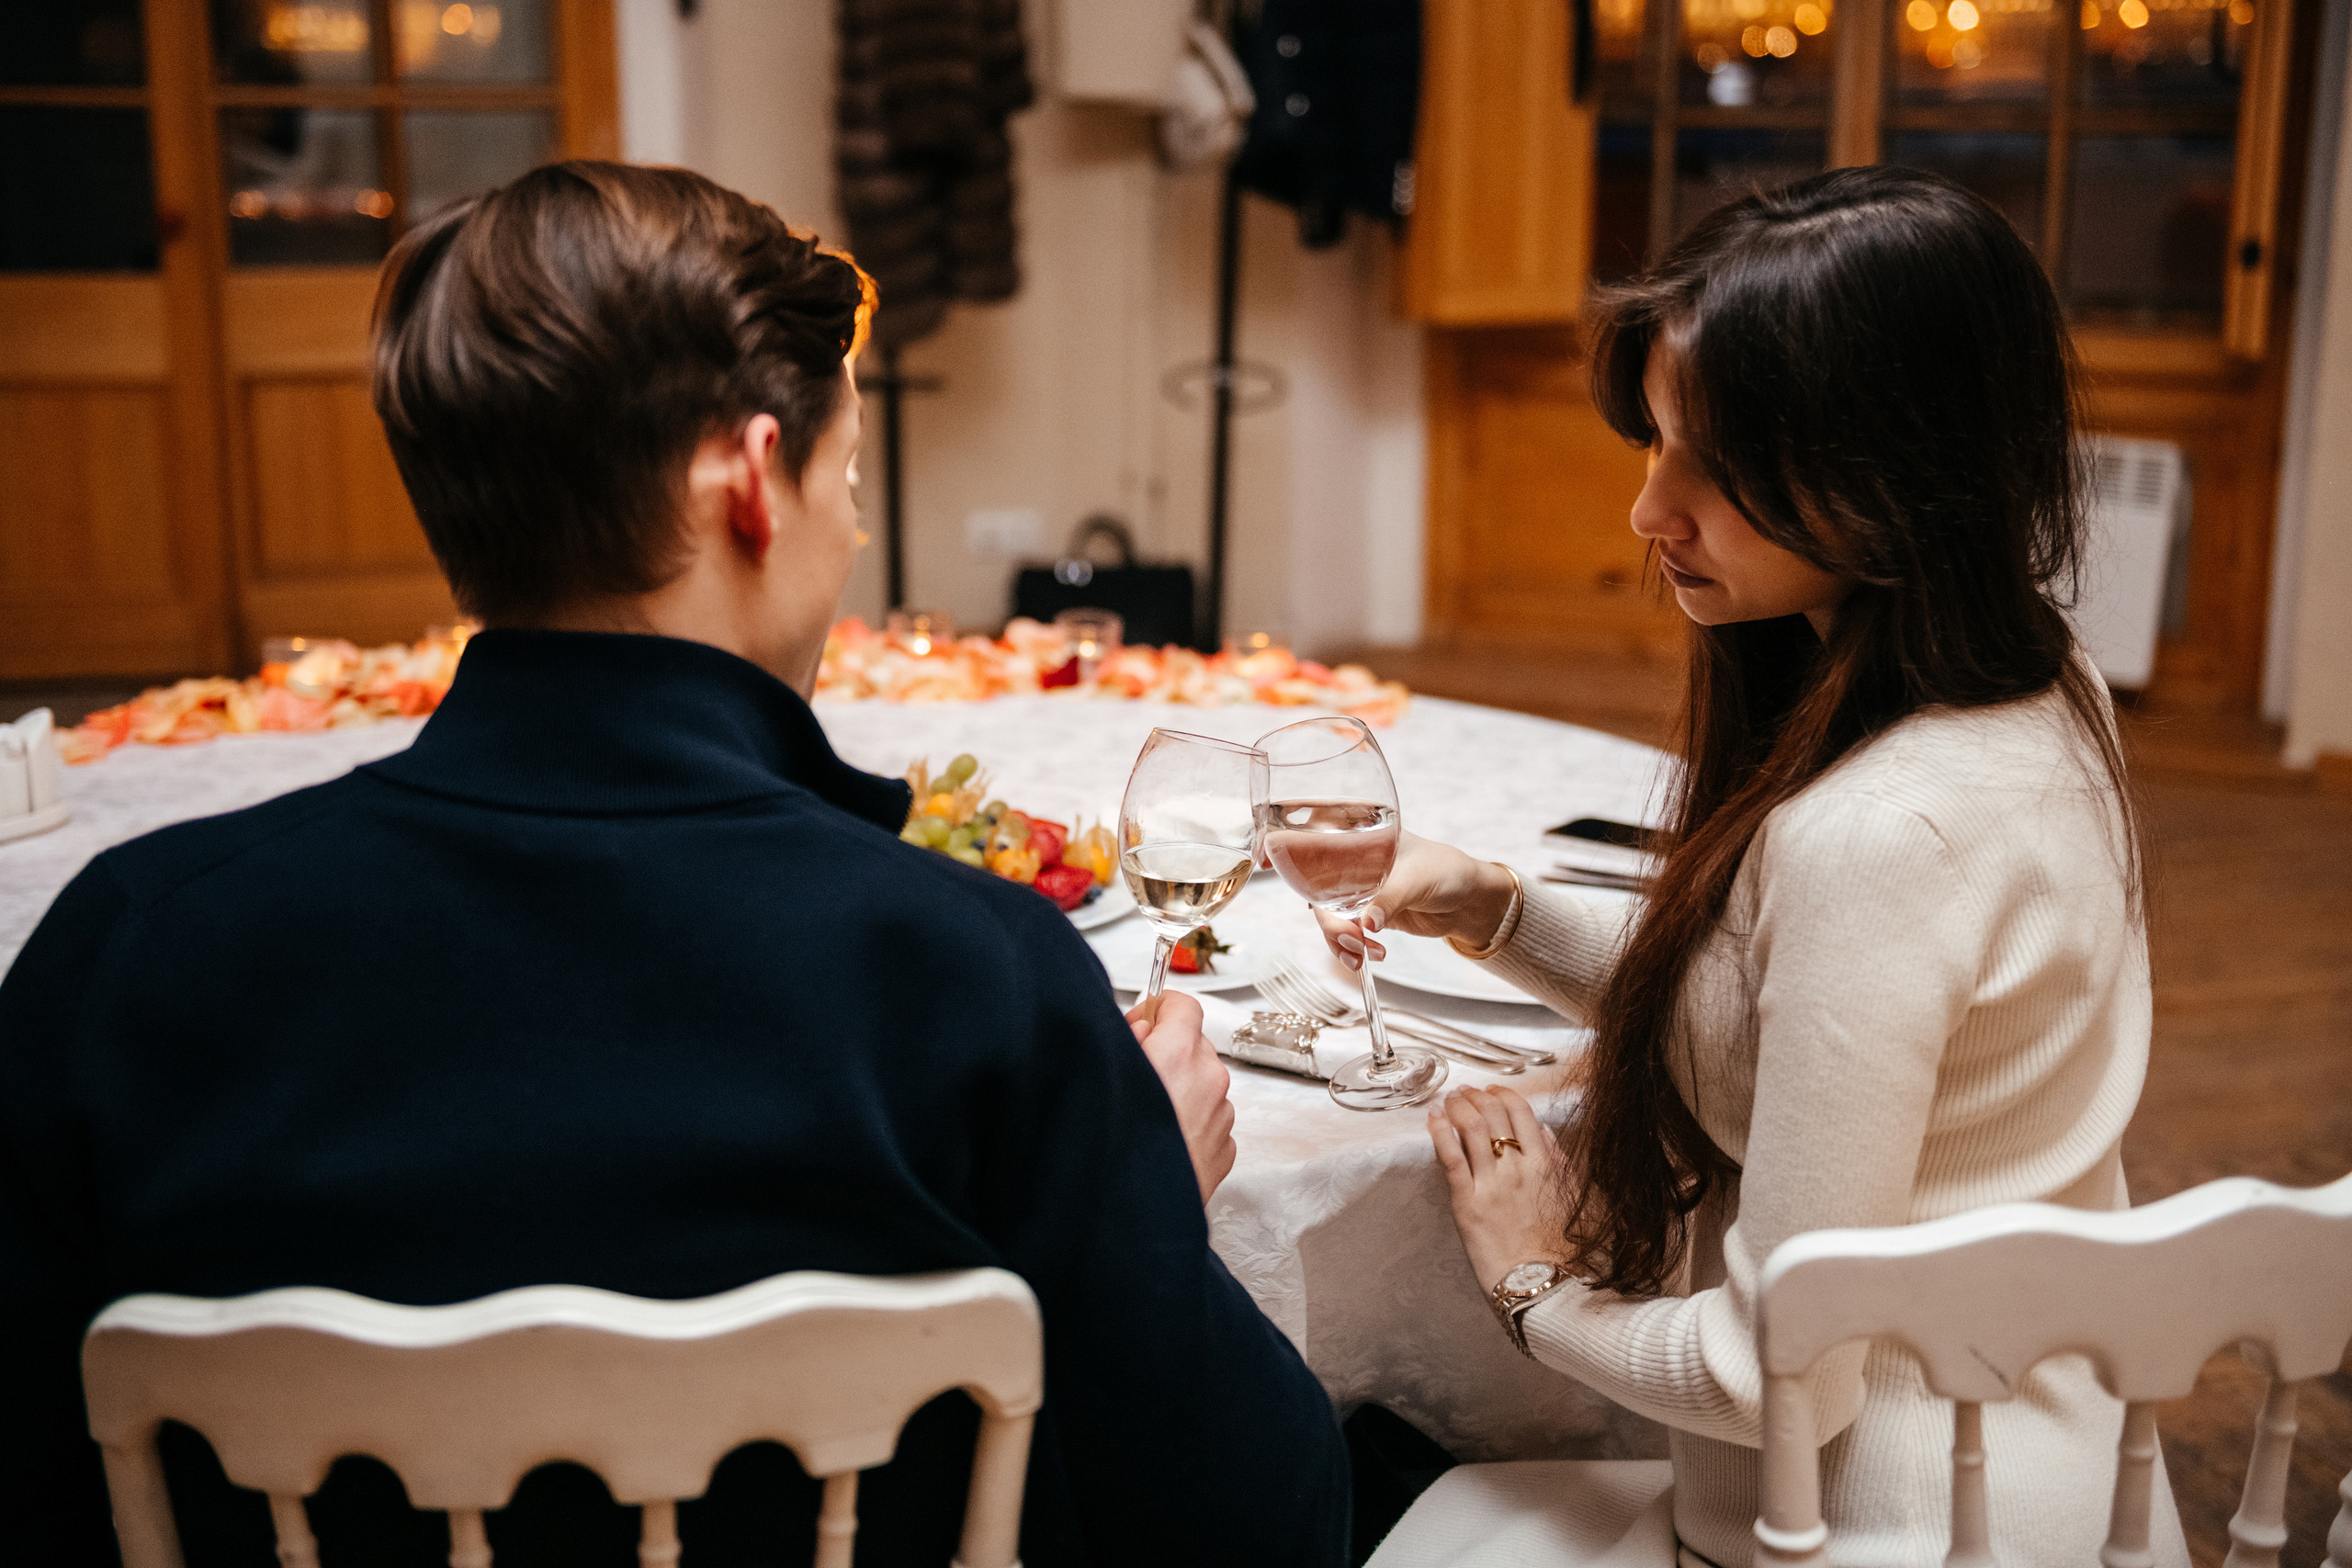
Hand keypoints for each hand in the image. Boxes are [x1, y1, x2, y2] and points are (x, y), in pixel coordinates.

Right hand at [1128, 991, 1235, 1203]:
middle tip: (1136, 1074)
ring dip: (1181, 1090)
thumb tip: (1141, 1028)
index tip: (1144, 1020)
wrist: (1136, 1215)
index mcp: (1180, 1053)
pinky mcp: (1225, 1149)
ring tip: (1147, 1116)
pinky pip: (1209, 1120)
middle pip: (1194, 1044)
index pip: (1184, 1005)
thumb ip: (1127, 1039)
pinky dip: (1190, 1122)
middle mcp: (1210, 1080)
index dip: (1160, 1009)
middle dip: (1168, 1051)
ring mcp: (1222, 1116)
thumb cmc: (1115, 1149)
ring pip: (1203, 1084)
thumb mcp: (1104, 1074)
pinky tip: (1161, 1139)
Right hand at [1313, 831, 1515, 969]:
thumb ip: (1390, 898)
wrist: (1469, 902)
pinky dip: (1353, 948)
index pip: (1317, 842)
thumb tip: (1365, 924)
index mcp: (1361, 838)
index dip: (1295, 858)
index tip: (1283, 875)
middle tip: (1351, 940)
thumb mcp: (1419, 879)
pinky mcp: (1366, 915)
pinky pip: (1346, 934)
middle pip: (1317, 891)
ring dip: (1339, 941)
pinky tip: (1373, 955)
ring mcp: (1358, 891)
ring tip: (1361, 955)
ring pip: (1329, 917)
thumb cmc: (1448, 872)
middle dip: (1329, 921)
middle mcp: (1353, 864)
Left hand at [1427, 1086, 1567, 1293]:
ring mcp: (1491, 1184)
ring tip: (1448, 1100)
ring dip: (1456, 1106)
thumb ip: (1558, 1162)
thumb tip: (1545, 1131)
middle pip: (1493, 1114)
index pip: (1522, 1113)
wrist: (1541, 1286)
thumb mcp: (1570, 1198)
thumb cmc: (1559, 1249)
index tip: (1493, 1090)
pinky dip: (1439, 1131)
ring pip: (1470, 1128)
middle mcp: (1518, 1168)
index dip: (1503, 1094)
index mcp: (1546, 1165)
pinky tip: (1432, 1118)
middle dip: (1475, 1096)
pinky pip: (1450, 1157)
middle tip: (1464, 1092)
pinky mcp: (1467, 1203)